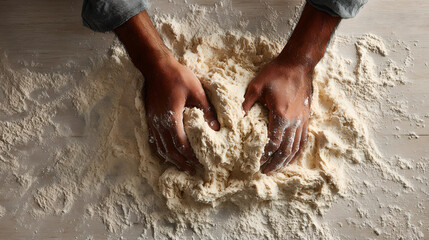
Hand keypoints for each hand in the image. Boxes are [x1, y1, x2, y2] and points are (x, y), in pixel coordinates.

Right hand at [143, 56, 218, 174]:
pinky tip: (168, 152)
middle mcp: (160, 124)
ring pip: (161, 147)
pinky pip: (155, 139)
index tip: (200, 162)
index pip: (181, 144)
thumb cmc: (178, 76)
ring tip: (181, 166)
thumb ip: (206, 111)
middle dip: (181, 162)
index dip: (190, 155)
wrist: (156, 66)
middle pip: (170, 150)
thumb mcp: (197, 91)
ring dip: (171, 158)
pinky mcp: (150, 118)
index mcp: (172, 119)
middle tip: (192, 171)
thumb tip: (217, 128)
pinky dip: (162, 149)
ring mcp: (153, 122)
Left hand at [242, 3, 340, 173]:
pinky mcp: (306, 117)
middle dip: (275, 163)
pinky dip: (298, 151)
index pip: (273, 142)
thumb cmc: (276, 73)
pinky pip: (304, 139)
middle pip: (286, 150)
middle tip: (265, 173)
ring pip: (296, 147)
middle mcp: (294, 121)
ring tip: (277, 170)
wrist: (298, 64)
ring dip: (287, 161)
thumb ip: (247, 103)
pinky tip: (292, 157)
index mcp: (281, 115)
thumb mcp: (256, 85)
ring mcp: (302, 120)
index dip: (265, 154)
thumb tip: (238, 117)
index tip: (258, 163)